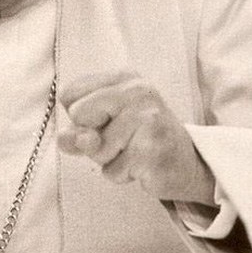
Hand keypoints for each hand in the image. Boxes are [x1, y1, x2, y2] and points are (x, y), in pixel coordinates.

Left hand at [57, 71, 214, 205]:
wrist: (186, 162)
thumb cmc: (137, 138)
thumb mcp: (103, 126)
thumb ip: (78, 130)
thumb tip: (65, 138)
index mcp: (123, 78)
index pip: (70, 93)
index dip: (79, 116)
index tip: (105, 119)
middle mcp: (137, 91)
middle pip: (78, 114)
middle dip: (92, 137)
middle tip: (121, 138)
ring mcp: (148, 119)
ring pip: (96, 148)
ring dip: (109, 159)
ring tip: (133, 151)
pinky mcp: (152, 149)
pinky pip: (112, 170)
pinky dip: (121, 174)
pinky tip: (141, 164)